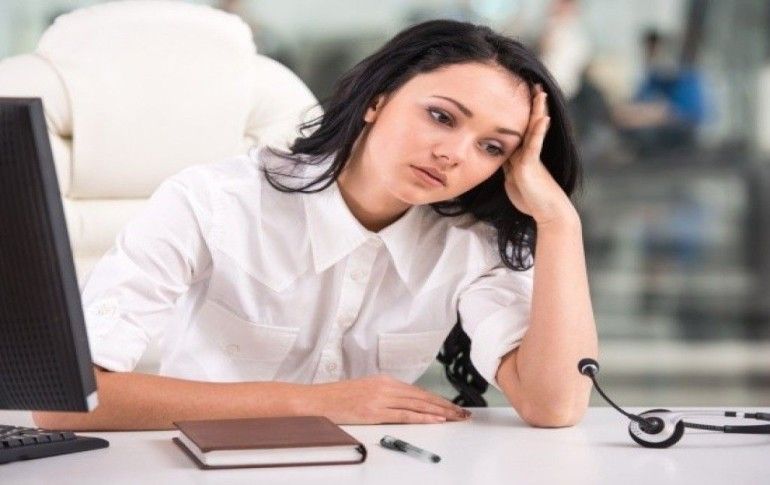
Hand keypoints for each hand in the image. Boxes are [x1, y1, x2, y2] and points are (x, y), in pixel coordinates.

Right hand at [308, 374, 471, 423]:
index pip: (419, 391)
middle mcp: (386, 387)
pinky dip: (422, 418)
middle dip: (445, 406)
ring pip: (417, 406)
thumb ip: (386, 394)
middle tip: (463, 413)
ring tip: (456, 417)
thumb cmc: (340, 397)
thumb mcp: (367, 390)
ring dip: (440, 412)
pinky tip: (436, 420)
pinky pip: (404, 415)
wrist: (319, 400)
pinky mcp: (375, 412)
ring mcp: (381, 399)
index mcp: (385, 381)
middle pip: (422, 397)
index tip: (453, 406)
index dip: (438, 399)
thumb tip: (405, 403)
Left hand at [502, 84, 575, 226]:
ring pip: (533, 129)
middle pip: (529, 123)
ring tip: (540, 92)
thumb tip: (498, 155)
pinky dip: (538, 131)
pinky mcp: (532, 165)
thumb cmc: (530, 199)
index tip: (518, 95)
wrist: (547, 213)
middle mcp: (529, 152)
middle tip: (533, 84)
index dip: (519, 113)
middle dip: (531, 105)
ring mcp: (531, 157)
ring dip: (537, 110)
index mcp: (523, 154)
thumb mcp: (512, 178)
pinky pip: (534, 144)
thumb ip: (507, 165)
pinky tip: (543, 118)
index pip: (520, 129)